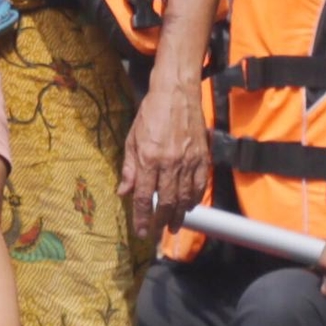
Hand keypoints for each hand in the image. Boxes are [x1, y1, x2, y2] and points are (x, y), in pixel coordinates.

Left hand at [117, 79, 210, 237]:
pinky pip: (199, 185)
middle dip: (162, 221)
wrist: (177, 93)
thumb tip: (123, 191)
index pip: (144, 196)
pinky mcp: (202, 157)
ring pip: (185, 197)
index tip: (141, 231)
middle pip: (167, 201)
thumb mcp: (132, 138)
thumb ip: (130, 168)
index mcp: (149, 158)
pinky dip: (194, 199)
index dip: (142, 217)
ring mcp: (188, 161)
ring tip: (174, 225)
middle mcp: (169, 163)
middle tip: (158, 232)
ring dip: (179, 214)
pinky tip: (189, 206)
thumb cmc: (151, 113)